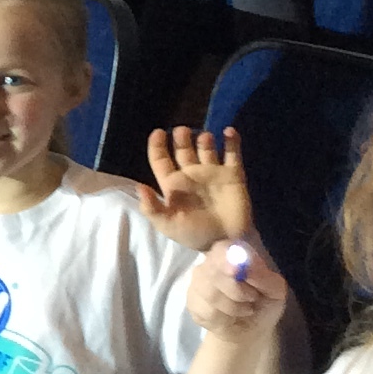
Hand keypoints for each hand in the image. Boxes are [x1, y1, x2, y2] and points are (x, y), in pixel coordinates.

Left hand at [137, 125, 248, 248]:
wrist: (226, 242)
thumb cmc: (194, 234)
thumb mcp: (167, 225)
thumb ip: (152, 207)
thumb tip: (139, 187)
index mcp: (174, 185)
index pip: (161, 160)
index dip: (157, 146)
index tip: (158, 132)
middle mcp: (191, 175)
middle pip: (183, 150)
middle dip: (182, 138)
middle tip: (182, 131)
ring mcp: (213, 173)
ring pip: (206, 148)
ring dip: (205, 139)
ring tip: (204, 137)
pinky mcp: (233, 175)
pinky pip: (233, 154)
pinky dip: (232, 141)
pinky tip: (228, 132)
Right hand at [186, 237, 287, 337]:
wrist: (251, 331)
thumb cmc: (264, 304)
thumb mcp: (275, 290)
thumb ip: (262, 276)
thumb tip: (245, 267)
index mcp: (233, 253)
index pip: (222, 248)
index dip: (225, 259)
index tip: (235, 271)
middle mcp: (211, 262)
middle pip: (212, 271)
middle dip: (235, 290)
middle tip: (252, 298)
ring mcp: (198, 281)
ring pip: (208, 293)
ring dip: (232, 307)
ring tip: (244, 309)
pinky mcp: (192, 302)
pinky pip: (204, 310)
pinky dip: (223, 318)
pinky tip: (229, 319)